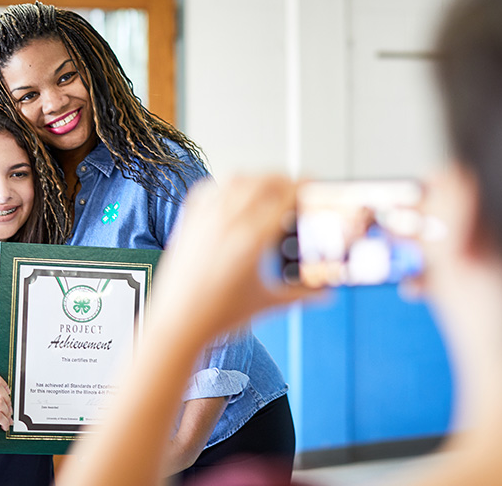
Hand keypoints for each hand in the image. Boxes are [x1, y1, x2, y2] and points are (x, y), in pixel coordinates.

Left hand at [152, 176, 315, 342]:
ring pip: (236, 179)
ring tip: (269, 189)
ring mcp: (205, 219)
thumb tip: (324, 292)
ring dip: (258, 178)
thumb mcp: (266, 303)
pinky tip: (235, 193)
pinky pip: (210, 188)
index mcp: (250, 241)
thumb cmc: (213, 317)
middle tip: (296, 189)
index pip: (284, 198)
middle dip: (284, 180)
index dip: (303, 187)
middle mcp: (227, 223)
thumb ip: (301, 294)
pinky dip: (227, 184)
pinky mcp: (189, 222)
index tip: (313, 185)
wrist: (177, 324)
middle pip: (263, 181)